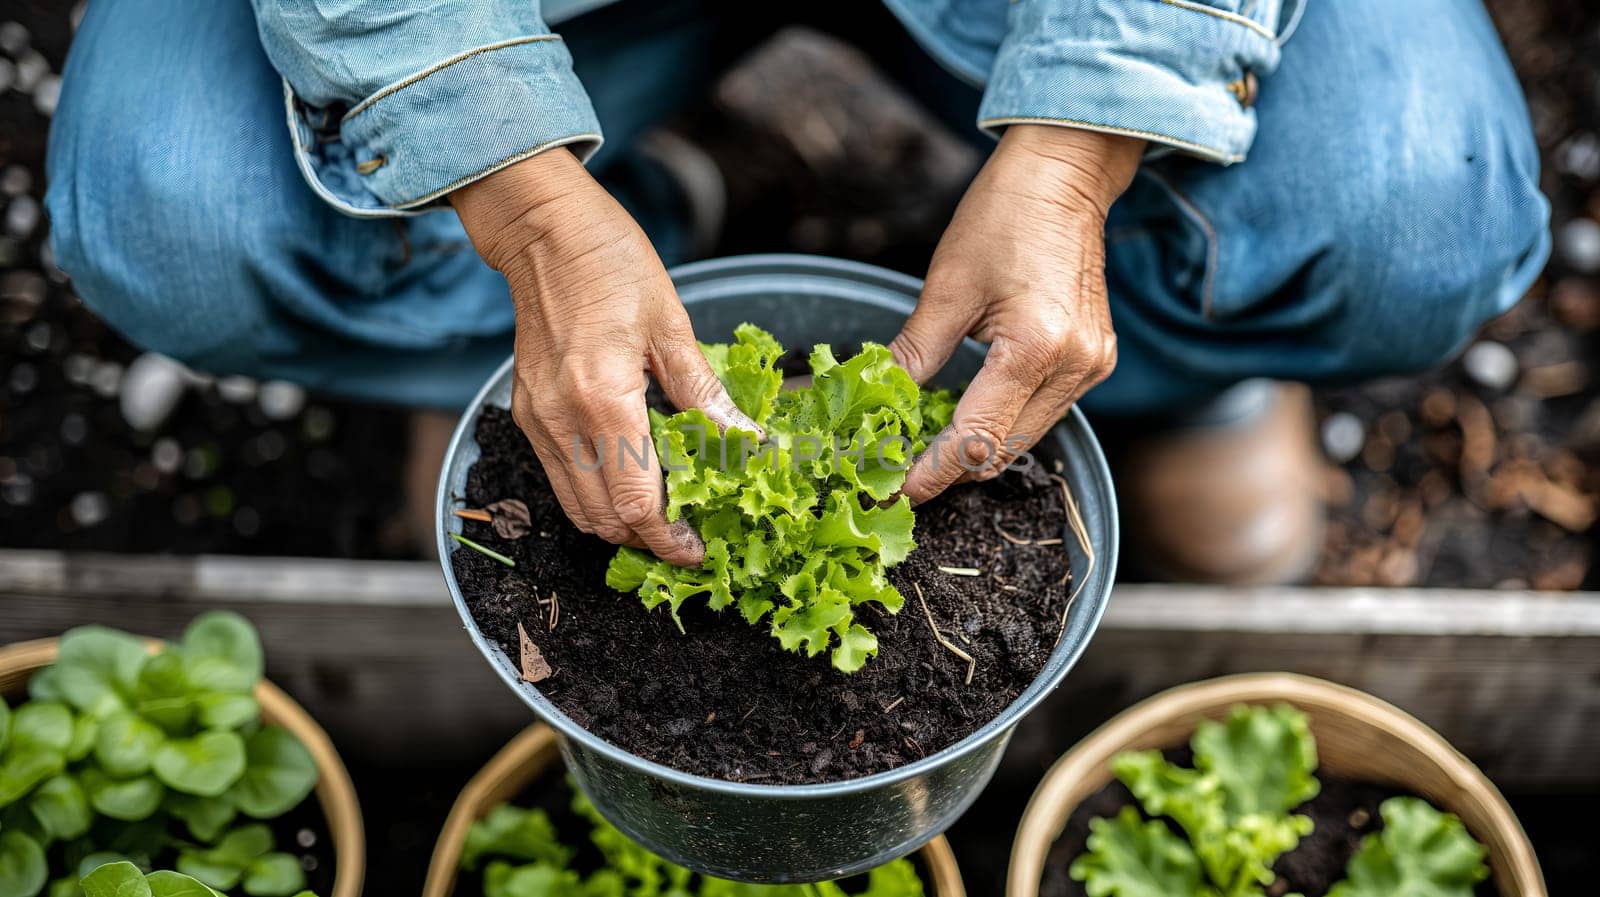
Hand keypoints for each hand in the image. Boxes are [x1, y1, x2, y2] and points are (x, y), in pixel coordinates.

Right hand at [451, 150, 758, 565]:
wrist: (544, 232)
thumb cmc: (611, 264)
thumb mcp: (672, 326)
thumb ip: (704, 395)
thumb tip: (747, 442)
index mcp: (603, 399)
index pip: (636, 502)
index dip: (669, 538)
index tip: (698, 550)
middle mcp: (562, 420)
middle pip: (604, 518)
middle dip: (648, 538)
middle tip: (691, 533)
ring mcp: (538, 421)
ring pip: (577, 509)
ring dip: (620, 521)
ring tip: (665, 512)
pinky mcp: (528, 415)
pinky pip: (562, 479)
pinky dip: (596, 493)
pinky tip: (632, 476)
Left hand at [891, 125, 1143, 503]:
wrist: (1065, 176)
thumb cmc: (1004, 216)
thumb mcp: (946, 286)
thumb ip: (915, 354)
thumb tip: (878, 403)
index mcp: (1036, 347)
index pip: (975, 439)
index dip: (930, 473)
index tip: (891, 489)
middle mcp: (1075, 367)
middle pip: (1002, 452)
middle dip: (947, 466)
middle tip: (895, 465)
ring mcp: (1092, 367)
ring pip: (1023, 440)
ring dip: (974, 446)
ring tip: (922, 440)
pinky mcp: (1096, 361)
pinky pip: (1042, 414)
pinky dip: (1001, 422)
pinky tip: (965, 410)